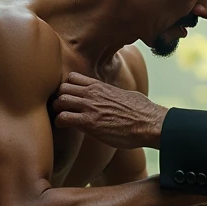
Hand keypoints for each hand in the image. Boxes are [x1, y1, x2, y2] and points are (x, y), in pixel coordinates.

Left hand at [53, 72, 167, 149]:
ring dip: (57, 110)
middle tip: (60, 110)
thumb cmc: (142, 111)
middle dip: (58, 98)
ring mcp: (90, 107)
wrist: (150, 122)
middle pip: (62, 88)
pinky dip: (59, 123)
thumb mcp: (126, 95)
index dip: (66, 88)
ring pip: (60, 100)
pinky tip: (63, 128)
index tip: (67, 98)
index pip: (72, 78)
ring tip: (60, 119)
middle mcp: (92, 93)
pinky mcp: (89, 122)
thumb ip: (114, 94)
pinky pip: (63, 118)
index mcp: (100, 86)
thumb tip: (116, 97)